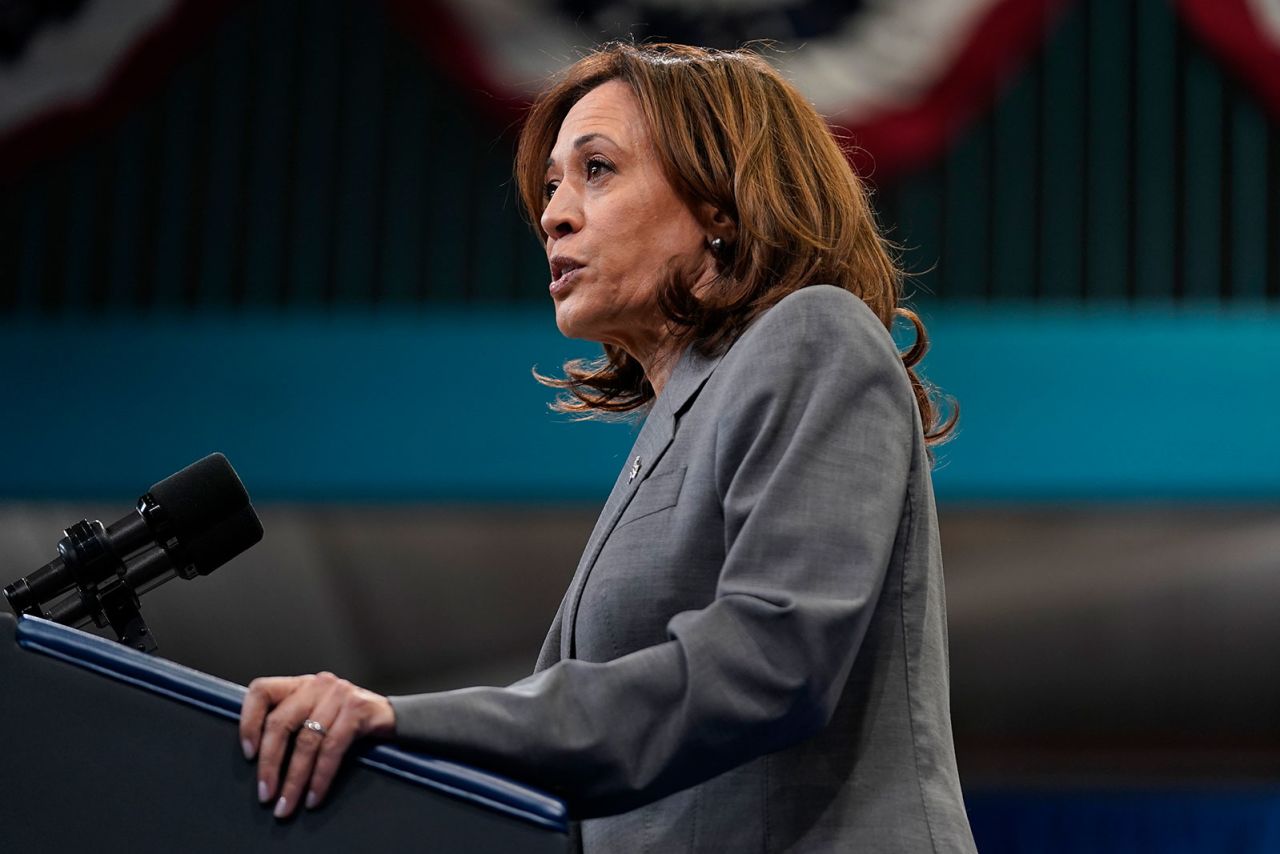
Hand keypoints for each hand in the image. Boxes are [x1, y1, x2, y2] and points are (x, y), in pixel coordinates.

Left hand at [239, 671, 395, 818]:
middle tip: (266, 794)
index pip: (261, 690)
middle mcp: (317, 684)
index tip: (248, 754)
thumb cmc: (346, 722)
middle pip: (280, 722)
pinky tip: (314, 797)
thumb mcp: (316, 714)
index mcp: (300, 684)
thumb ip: (291, 723)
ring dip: (294, 780)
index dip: (248, 722)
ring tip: (286, 805)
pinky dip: (320, 778)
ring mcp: (339, 694)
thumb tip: (257, 759)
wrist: (392, 718)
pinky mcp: (358, 709)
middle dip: (269, 764)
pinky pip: (332, 749)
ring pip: (306, 741)